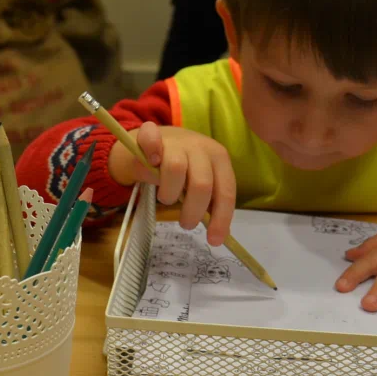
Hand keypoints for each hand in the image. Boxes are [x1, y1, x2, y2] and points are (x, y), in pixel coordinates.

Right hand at [107, 121, 235, 245]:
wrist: (159, 141)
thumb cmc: (184, 168)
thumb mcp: (201, 183)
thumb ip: (211, 202)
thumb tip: (221, 234)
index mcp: (219, 158)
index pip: (225, 191)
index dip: (221, 218)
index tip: (214, 241)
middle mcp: (200, 147)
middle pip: (201, 184)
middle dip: (193, 211)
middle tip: (186, 223)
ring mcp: (175, 140)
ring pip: (175, 168)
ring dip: (169, 192)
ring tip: (166, 198)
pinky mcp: (151, 134)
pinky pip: (151, 140)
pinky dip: (152, 152)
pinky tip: (152, 162)